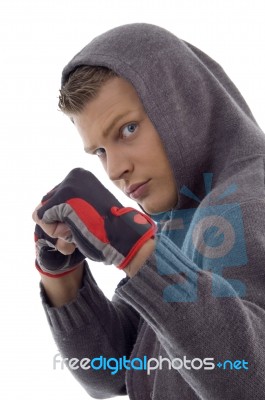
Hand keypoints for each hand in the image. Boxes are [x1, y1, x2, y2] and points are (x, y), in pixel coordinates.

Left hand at [35, 168, 155, 269]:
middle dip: (60, 220)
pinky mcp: (63, 196)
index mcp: (82, 177)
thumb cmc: (107, 228)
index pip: (56, 198)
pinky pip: (42, 217)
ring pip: (44, 211)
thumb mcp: (86, 212)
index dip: (66, 216)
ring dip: (58, 226)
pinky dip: (54, 230)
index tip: (87, 219)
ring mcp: (69, 183)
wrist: (123, 234)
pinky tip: (74, 229)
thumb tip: (35, 214)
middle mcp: (75, 174)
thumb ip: (66, 209)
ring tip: (80, 227)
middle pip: (47, 203)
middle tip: (83, 225)